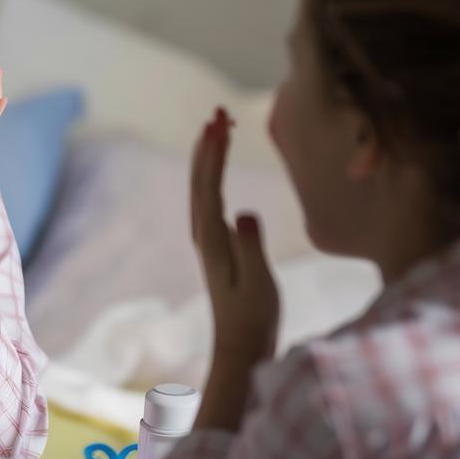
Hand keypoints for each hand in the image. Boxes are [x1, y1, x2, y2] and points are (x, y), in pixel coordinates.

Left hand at [191, 107, 279, 359]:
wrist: (240, 346)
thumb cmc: (254, 316)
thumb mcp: (259, 283)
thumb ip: (252, 247)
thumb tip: (244, 212)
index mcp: (212, 239)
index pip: (210, 186)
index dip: (215, 154)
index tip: (220, 124)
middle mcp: (204, 235)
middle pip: (200, 180)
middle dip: (208, 144)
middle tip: (218, 112)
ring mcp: (207, 240)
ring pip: (201, 187)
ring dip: (208, 156)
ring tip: (217, 127)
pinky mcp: (215, 245)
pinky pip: (208, 198)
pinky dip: (211, 175)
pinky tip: (217, 168)